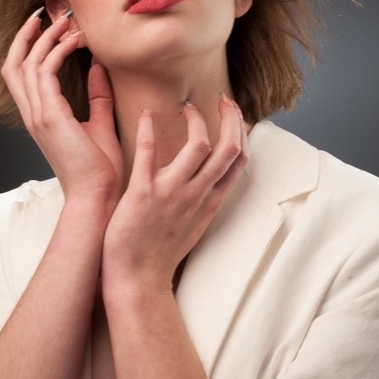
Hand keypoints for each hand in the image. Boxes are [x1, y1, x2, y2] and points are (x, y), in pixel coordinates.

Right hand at [1, 10, 122, 203]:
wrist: (97, 196)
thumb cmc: (99, 170)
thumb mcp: (99, 124)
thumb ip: (97, 96)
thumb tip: (98, 67)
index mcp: (39, 118)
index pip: (21, 75)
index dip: (27, 47)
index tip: (46, 26)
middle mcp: (32, 114)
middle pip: (13, 64)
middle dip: (27, 36)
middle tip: (46, 14)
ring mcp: (37, 115)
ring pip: (27, 63)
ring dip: (46, 38)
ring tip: (67, 22)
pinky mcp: (49, 116)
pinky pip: (45, 72)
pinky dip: (58, 51)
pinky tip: (77, 42)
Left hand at [102, 96, 247, 291]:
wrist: (138, 279)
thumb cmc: (161, 253)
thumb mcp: (194, 226)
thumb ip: (202, 200)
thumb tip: (207, 178)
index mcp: (210, 202)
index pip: (239, 161)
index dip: (240, 132)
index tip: (233, 114)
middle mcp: (197, 195)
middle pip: (228, 149)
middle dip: (230, 117)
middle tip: (222, 99)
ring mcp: (172, 193)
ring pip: (198, 146)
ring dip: (195, 119)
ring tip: (186, 107)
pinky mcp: (143, 193)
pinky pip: (148, 152)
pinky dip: (148, 128)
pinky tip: (146, 113)